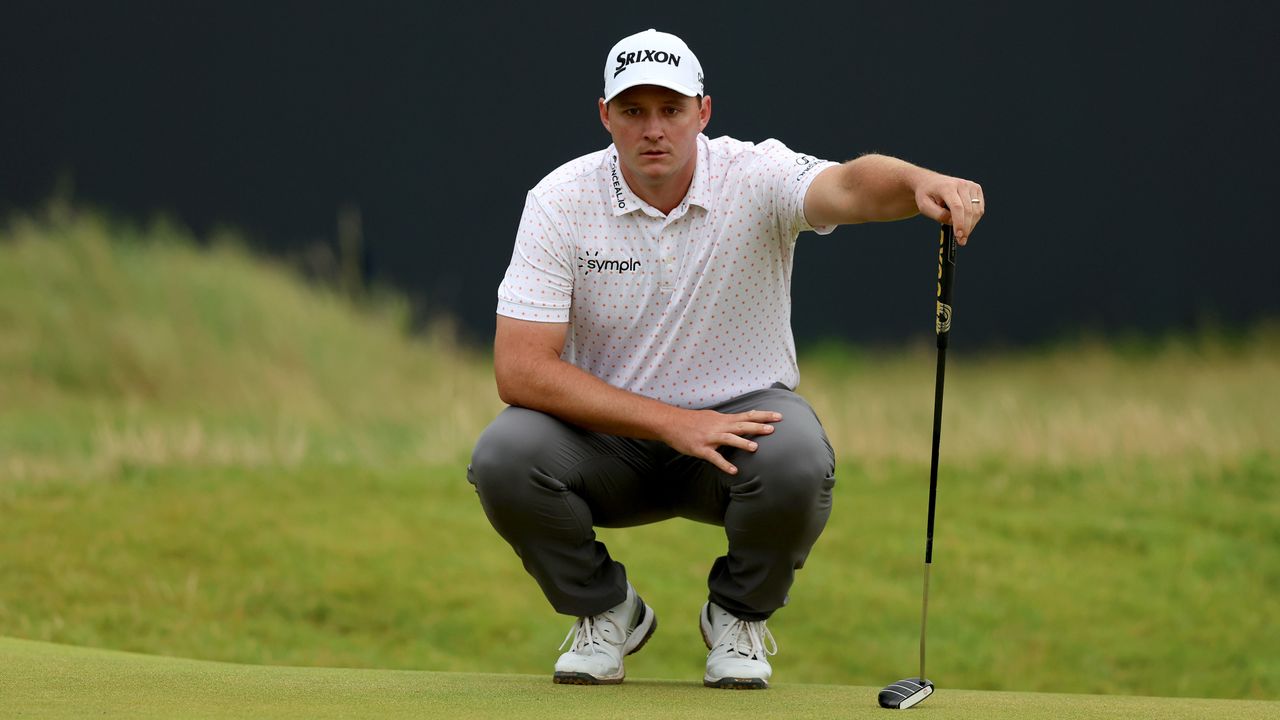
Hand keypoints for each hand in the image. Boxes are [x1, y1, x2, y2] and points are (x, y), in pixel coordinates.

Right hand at [660, 409, 781, 474]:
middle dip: (757, 427)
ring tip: (755, 448)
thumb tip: (741, 421)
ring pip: (729, 438)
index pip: (747, 416)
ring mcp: (710, 437)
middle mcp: (719, 426)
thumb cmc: (692, 421)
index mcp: (723, 419)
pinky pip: (714, 457)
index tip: (779, 416)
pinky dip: (724, 464)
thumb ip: (727, 421)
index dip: (763, 416)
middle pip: (741, 425)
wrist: (671, 423)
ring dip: (742, 443)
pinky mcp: (701, 448)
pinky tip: (734, 471)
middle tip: (773, 428)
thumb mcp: (712, 417)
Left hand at [914, 173, 984, 244]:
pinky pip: (979, 209)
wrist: (930, 183)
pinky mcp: (976, 189)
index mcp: (947, 187)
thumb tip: (952, 222)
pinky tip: (965, 224)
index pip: (957, 207)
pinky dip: (974, 219)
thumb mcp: (924, 206)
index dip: (959, 223)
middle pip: (968, 210)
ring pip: (976, 211)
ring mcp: (971, 186)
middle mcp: (961, 184)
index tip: (959, 236)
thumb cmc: (926, 195)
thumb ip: (937, 215)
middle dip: (966, 228)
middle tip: (961, 241)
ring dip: (970, 225)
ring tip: (961, 234)